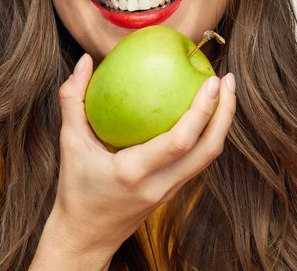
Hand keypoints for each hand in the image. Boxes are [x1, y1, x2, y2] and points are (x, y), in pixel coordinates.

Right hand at [49, 52, 235, 254]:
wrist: (86, 235)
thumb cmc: (75, 187)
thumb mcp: (69, 142)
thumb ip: (72, 99)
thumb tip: (85, 60)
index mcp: (134, 172)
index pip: (179, 141)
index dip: (202, 110)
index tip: (212, 81)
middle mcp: (159, 184)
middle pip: (208, 150)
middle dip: (225, 113)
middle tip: (228, 79)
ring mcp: (170, 190)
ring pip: (209, 157)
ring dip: (222, 124)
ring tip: (226, 91)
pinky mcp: (174, 191)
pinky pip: (199, 160)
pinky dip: (209, 134)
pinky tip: (207, 112)